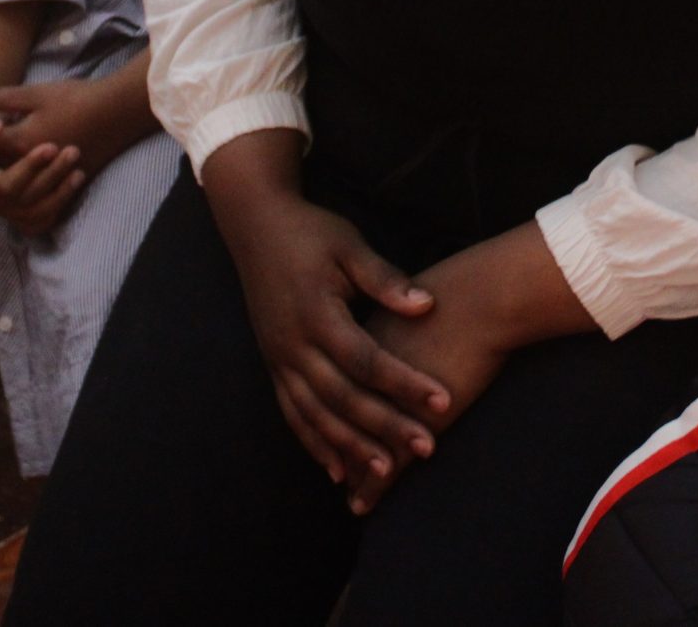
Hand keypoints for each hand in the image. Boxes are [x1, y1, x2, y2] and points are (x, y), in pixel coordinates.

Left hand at [0, 72, 152, 183]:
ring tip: (18, 146)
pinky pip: (41, 191)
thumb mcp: (31, 94)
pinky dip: (35, 180)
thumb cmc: (75, 98)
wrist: (118, 112)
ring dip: (15, 167)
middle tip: (0, 130)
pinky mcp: (67, 182)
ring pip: (19, 182)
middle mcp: (31, 167)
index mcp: (19, 143)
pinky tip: (37, 163)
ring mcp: (50, 178)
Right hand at [0, 86, 85, 233]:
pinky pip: (38, 219)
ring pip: (33, 214)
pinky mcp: (11, 209)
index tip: (51, 146)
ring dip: (60, 195)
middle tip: (73, 151)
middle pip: (22, 200)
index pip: (4, 185)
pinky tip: (72, 185)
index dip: (29, 168)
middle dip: (50, 177)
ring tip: (79, 171)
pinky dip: (56, 206)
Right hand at [206, 143, 448, 496]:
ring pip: (315, 414)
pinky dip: (315, 444)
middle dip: (385, 426)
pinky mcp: (272, 364)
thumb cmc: (311, 232)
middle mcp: (293, 343)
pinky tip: (337, 471)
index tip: (442, 401)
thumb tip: (426, 304)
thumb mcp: (349, 246)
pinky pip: (292, 414)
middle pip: (343, 396)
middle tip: (427, 447)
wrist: (255, 224)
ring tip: (386, 473)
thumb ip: (385, 279)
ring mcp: (278, 358)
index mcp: (317, 313)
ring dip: (351, 446)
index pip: (366, 358)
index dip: (405, 383)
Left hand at [350, 252, 518, 512]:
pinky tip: (362, 504)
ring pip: (352, 447)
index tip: (325, 425)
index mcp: (358, 337)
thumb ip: (400, 311)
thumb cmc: (462, 292)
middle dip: (331, 445)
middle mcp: (358, 374)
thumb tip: (408, 318)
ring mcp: (381, 400)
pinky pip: (380, 464)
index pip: (330, 381)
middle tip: (331, 470)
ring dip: (349, 470)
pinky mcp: (408, 424)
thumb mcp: (415, 298)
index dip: (325, 407)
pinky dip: (371, 488)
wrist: (483, 298)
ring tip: (348, 493)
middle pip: (332, 419)